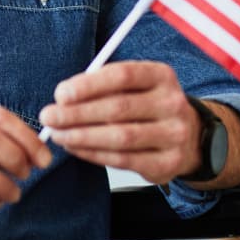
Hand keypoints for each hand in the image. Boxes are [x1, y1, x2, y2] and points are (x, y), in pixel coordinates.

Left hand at [37, 61, 200, 184]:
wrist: (189, 138)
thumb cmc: (149, 106)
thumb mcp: (135, 87)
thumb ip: (104, 86)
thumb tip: (63, 97)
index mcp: (162, 75)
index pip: (122, 75)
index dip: (89, 85)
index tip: (61, 94)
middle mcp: (172, 103)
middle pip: (118, 108)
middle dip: (77, 113)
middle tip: (49, 117)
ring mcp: (174, 135)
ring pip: (120, 137)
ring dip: (82, 136)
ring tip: (58, 135)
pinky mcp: (167, 163)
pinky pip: (124, 160)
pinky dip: (94, 154)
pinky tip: (76, 148)